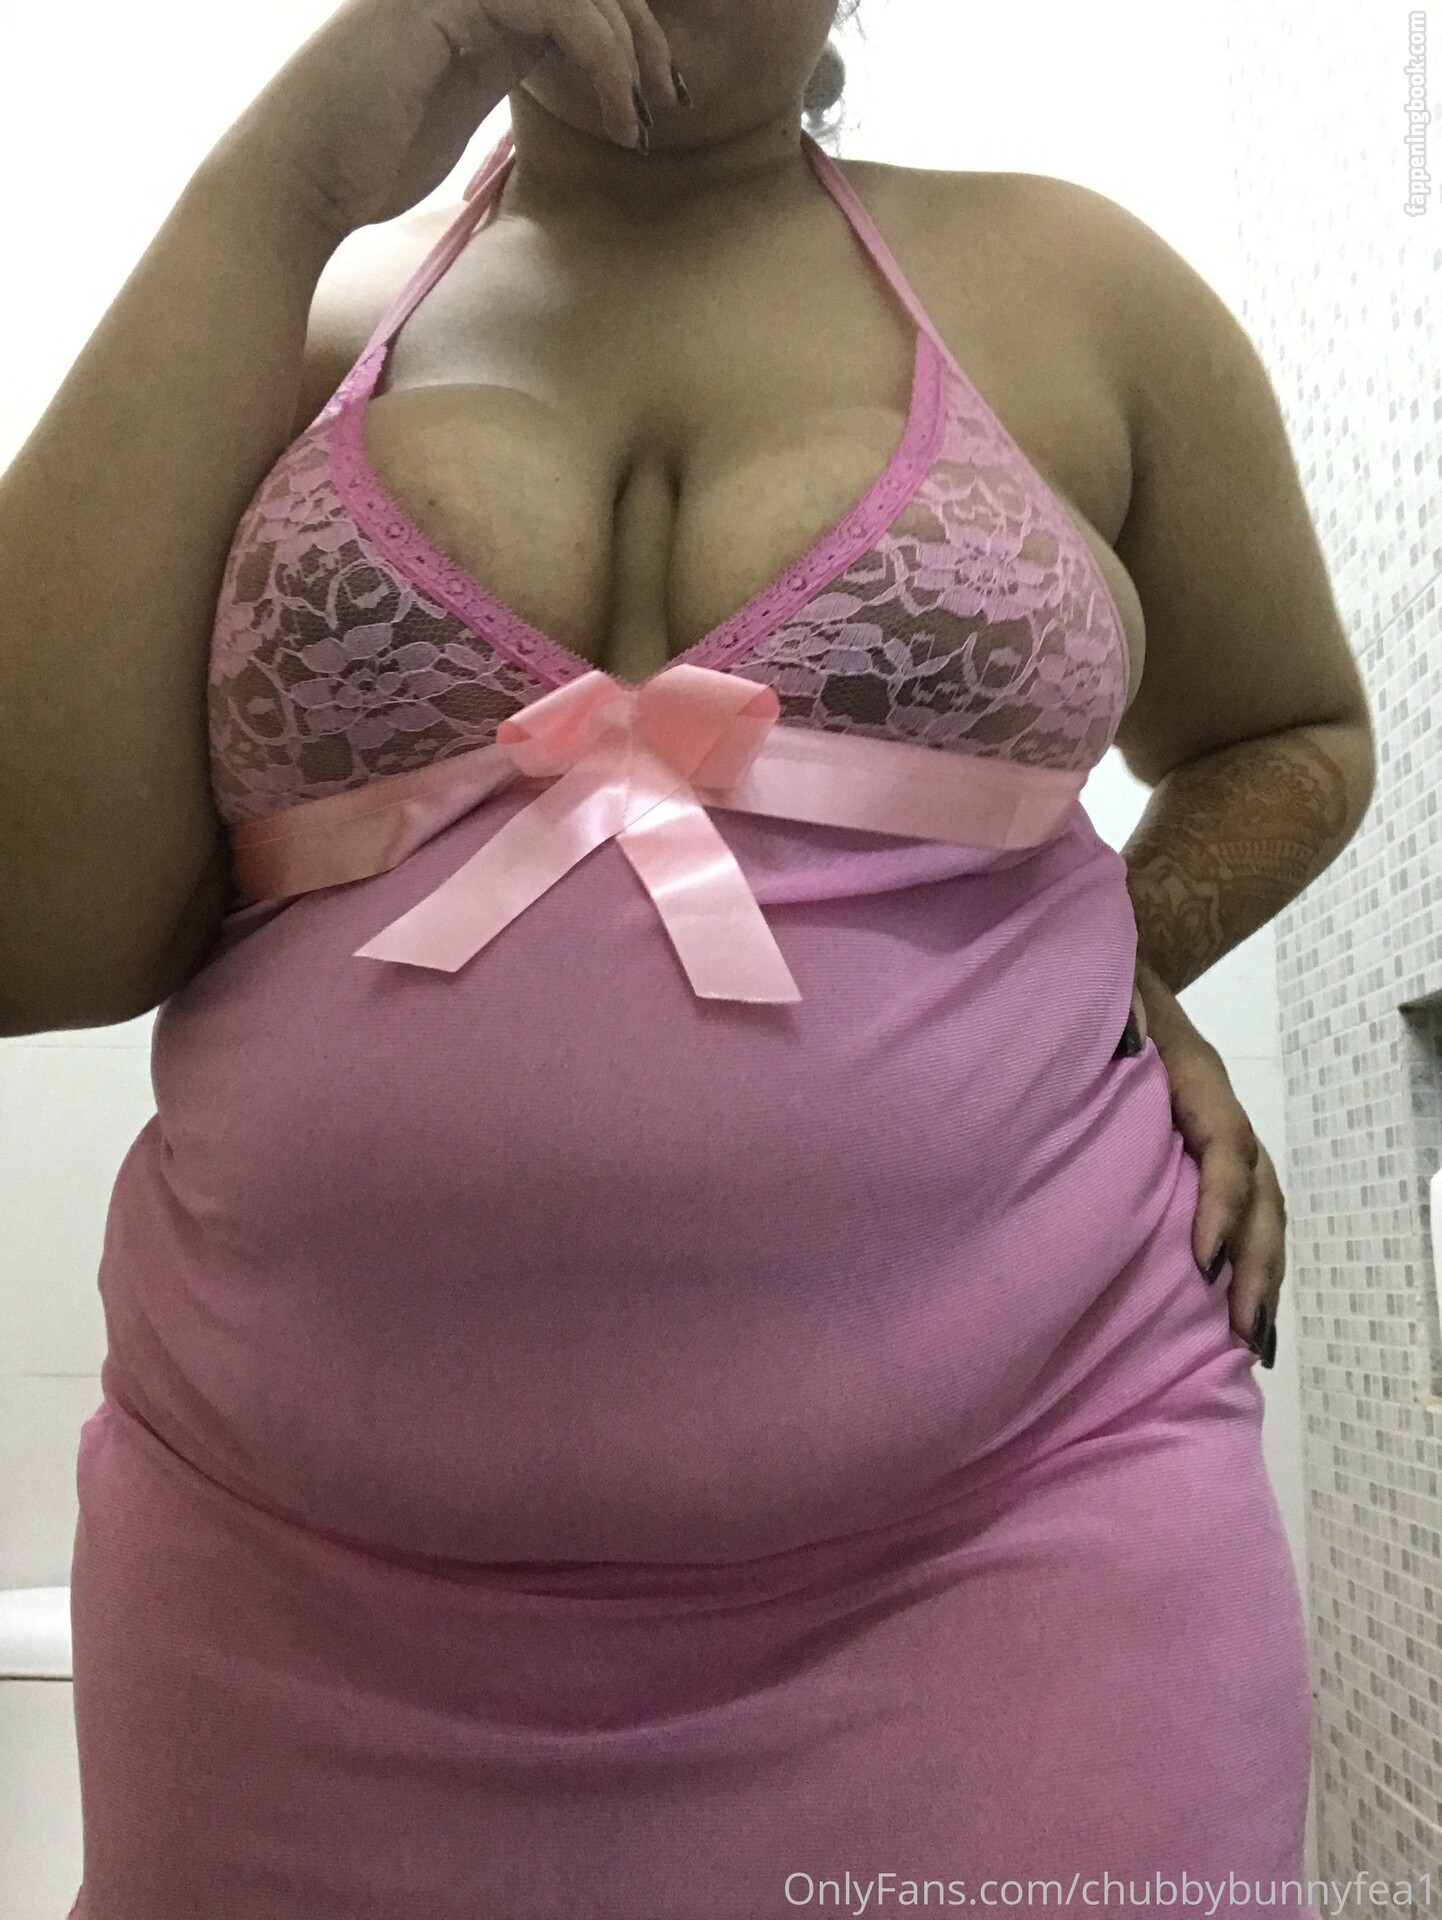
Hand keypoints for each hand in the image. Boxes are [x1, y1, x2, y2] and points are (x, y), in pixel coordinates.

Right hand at [208, 0, 678, 242]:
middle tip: (665, 98)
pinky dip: (600, 56)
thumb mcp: (460, 107)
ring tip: (639, 115)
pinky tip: (613, 109)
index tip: (653, 95)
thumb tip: (575, 70)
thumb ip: (507, 68)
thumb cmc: (370, 162)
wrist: (303, 181)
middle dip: (640, 33)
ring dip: (627, 49)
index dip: (624, 30)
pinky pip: (556, 7)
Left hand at [1127, 962, 1284, 1366]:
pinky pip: (1242, 1212)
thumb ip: (1115, 1015)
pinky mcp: (1198, 1154)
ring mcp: (1214, 1133)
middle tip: (1239, 1329)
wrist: (1102, 966)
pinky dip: (1247, 1261)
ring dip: (1262, 1273)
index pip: (1227, 1145)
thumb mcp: (1104, 993)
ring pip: (1262, 1208)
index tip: (1200, 1264)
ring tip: (1250, 1339)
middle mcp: (1217, 1109)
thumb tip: (1126, 1040)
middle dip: (1255, 1262)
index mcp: (1196, 1076)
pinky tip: (1238, 1312)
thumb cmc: (1096, 986)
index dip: (1221, 1204)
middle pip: (1260, 1190)